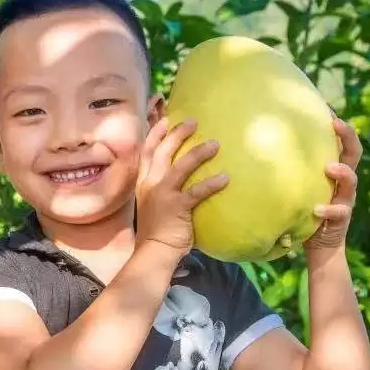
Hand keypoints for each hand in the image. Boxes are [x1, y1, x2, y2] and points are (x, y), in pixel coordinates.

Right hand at [134, 114, 227, 257]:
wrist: (154, 251)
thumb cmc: (156, 228)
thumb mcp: (150, 201)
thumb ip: (160, 186)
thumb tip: (177, 173)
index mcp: (143, 181)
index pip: (147, 150)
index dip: (156, 132)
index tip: (166, 118)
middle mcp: (151, 183)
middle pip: (163, 151)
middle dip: (177, 134)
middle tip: (193, 122)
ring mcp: (163, 194)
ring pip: (180, 167)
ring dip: (198, 153)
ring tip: (214, 144)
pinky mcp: (177, 208)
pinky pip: (196, 192)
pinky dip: (211, 184)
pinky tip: (225, 178)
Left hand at [305, 115, 359, 256]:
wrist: (319, 243)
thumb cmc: (304, 204)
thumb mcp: (301, 180)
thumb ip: (293, 163)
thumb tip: (262, 137)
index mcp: (336, 167)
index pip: (342, 140)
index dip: (338, 123)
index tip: (326, 106)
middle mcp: (344, 180)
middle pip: (354, 152)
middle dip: (348, 135)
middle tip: (336, 123)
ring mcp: (345, 199)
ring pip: (352, 181)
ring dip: (342, 172)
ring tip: (330, 168)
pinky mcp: (341, 219)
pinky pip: (339, 212)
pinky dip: (328, 210)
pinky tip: (316, 209)